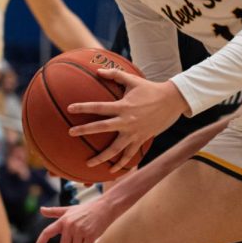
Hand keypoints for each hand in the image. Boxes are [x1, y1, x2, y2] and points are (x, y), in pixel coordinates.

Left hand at [33, 198, 117, 242]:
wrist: (105, 207)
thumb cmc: (86, 209)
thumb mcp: (69, 210)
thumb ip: (55, 212)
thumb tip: (41, 210)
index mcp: (63, 220)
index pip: (47, 232)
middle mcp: (69, 225)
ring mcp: (80, 230)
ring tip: (85, 238)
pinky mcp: (90, 234)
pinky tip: (92, 240)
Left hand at [67, 68, 185, 171]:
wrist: (171, 101)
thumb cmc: (150, 89)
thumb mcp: (133, 79)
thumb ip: (115, 75)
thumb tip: (97, 71)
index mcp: (123, 106)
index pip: (99, 107)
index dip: (84, 107)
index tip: (70, 108)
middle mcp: (127, 121)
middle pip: (102, 128)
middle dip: (85, 130)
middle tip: (70, 133)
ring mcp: (134, 132)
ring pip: (116, 148)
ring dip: (102, 157)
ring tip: (88, 163)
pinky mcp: (141, 139)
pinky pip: (130, 155)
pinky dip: (121, 164)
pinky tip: (113, 171)